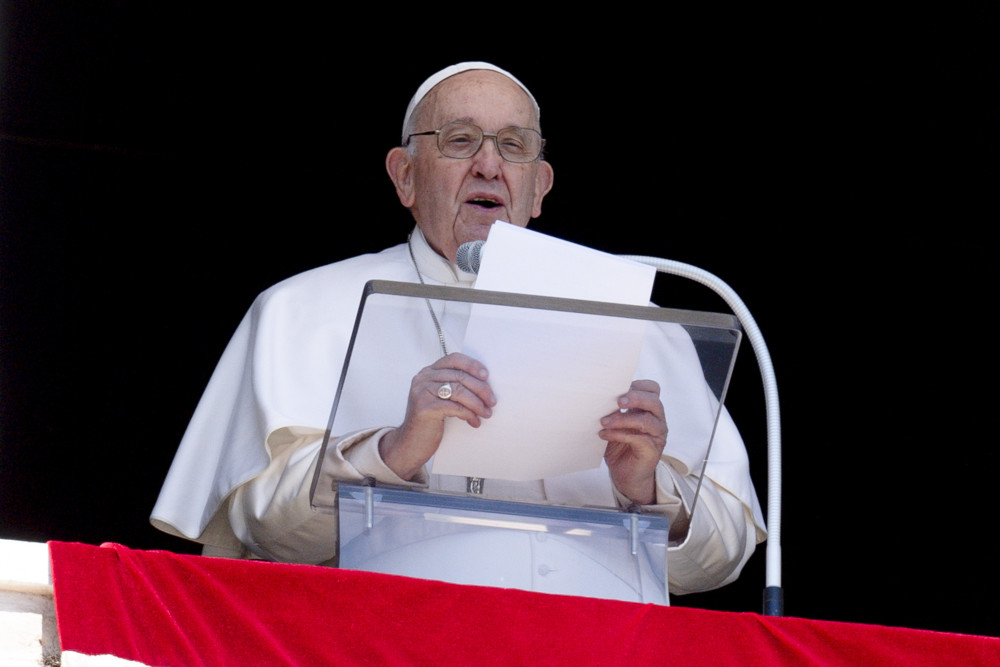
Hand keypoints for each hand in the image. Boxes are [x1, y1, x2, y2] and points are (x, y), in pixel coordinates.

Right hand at [379, 352, 495, 479]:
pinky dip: (469, 414)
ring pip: (459, 391)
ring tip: (486, 413)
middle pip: (459, 376)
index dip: (472, 365)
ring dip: (477, 403)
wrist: (410, 444)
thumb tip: (484, 384)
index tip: (486, 376)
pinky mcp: (424, 408)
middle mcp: (423, 379)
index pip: (453, 359)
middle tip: (492, 401)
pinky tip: (474, 421)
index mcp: (428, 372)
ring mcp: (421, 392)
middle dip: (481, 389)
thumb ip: (453, 386)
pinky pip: (455, 407)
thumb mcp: (440, 398)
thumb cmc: (429, 421)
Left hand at [600, 379, 667, 505]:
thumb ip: (612, 410)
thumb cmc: (619, 447)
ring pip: (646, 420)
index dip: (638, 385)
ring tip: (604, 421)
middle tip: (617, 400)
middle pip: (654, 401)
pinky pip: (638, 438)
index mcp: (648, 409)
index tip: (619, 387)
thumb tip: (597, 396)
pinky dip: (619, 434)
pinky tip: (605, 435)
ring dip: (623, 419)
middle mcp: (657, 420)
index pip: (652, 389)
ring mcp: (657, 435)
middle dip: (635, 398)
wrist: (625, 476)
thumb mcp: (614, 424)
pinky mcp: (653, 450)